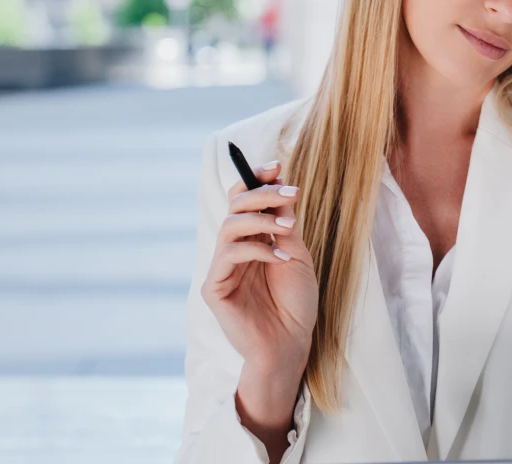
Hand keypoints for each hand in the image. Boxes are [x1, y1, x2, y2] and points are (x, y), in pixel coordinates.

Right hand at [201, 158, 317, 372]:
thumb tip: (281, 188)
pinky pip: (229, 254)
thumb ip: (285, 225)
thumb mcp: (297, 256)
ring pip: (230, 225)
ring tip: (289, 227)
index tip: (278, 166)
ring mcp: (222, 267)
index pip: (245, 200)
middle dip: (262, 192)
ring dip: (261, 218)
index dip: (257, 179)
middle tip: (290, 192)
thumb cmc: (295, 304)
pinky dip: (258, 250)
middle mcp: (234, 249)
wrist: (291, 344)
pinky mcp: (214, 286)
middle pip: (235, 205)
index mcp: (253, 239)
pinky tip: (281, 259)